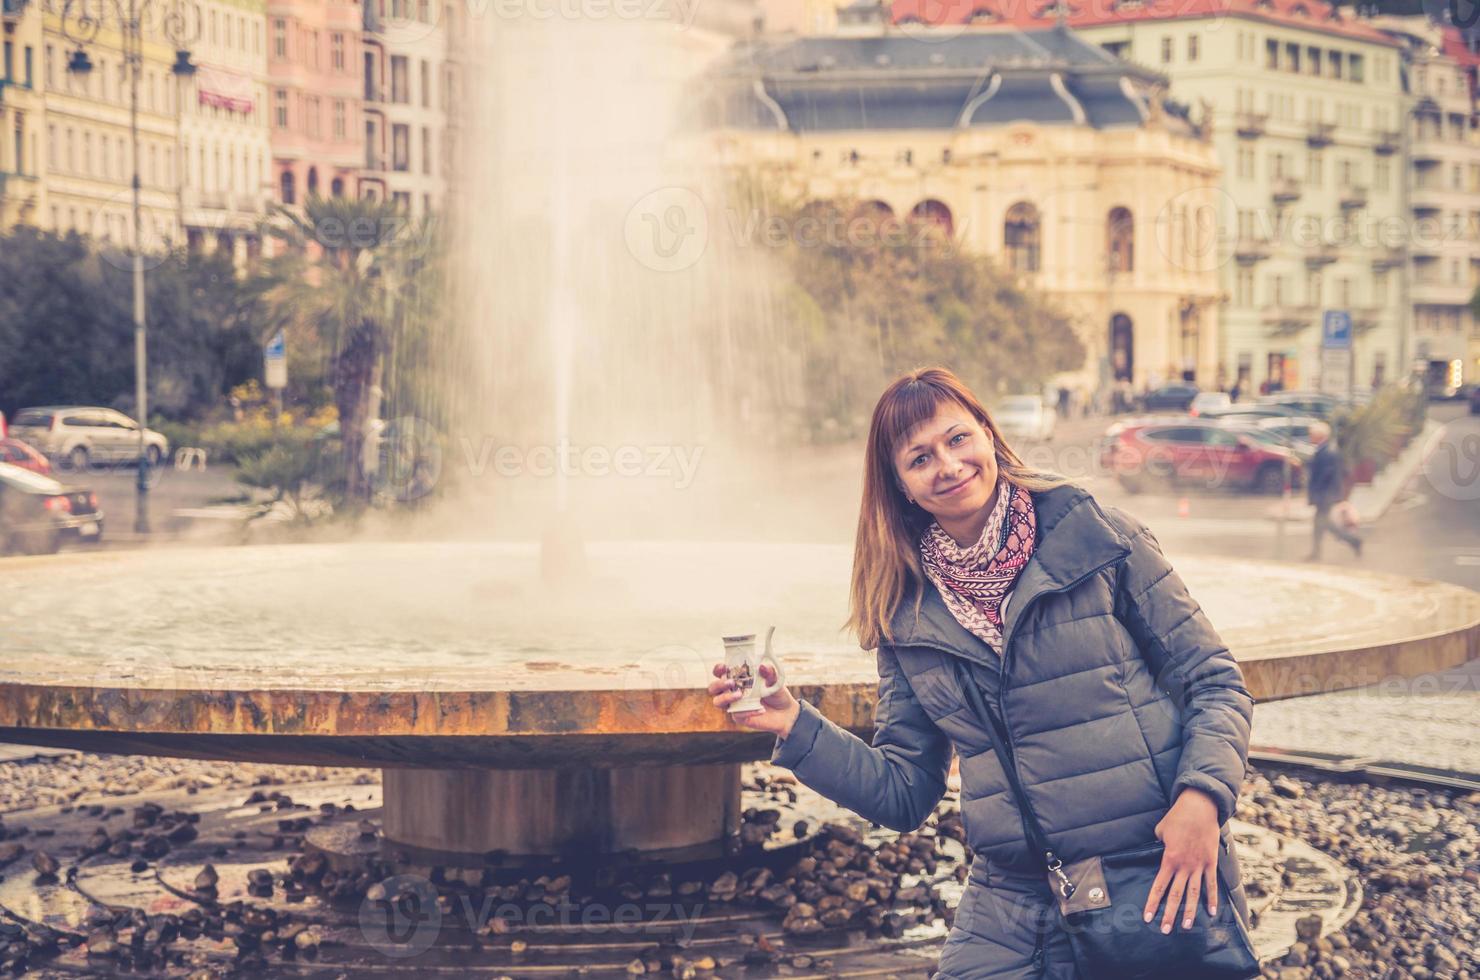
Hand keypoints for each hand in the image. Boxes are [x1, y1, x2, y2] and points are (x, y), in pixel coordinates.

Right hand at [707, 662, 798, 737]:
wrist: (786, 713)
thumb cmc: (776, 693)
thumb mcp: (775, 680)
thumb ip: (769, 672)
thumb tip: (762, 666)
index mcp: (737, 678)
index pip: (720, 672)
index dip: (718, 669)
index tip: (723, 666)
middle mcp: (732, 691)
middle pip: (713, 687)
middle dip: (718, 684)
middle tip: (731, 682)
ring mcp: (734, 704)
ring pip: (718, 702)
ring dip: (725, 697)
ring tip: (739, 695)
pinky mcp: (739, 717)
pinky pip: (736, 714)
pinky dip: (747, 711)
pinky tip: (760, 709)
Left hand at [1143, 787, 1220, 932]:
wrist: (1200, 808)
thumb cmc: (1177, 817)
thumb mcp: (1161, 830)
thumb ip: (1160, 844)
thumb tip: (1162, 851)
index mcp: (1169, 859)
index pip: (1159, 886)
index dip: (1152, 903)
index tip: (1147, 917)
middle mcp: (1184, 866)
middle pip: (1175, 895)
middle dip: (1169, 914)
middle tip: (1165, 930)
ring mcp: (1199, 865)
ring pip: (1193, 894)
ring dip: (1189, 911)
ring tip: (1185, 927)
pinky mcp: (1211, 862)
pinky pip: (1211, 884)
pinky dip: (1212, 899)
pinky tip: (1211, 913)